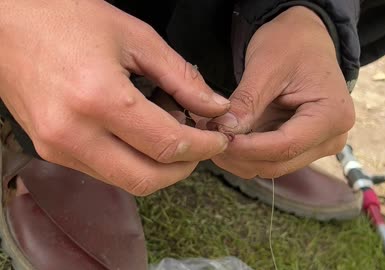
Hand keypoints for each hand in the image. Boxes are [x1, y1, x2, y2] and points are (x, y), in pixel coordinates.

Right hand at [0, 0, 229, 194]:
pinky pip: (105, 171)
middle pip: (147, 179)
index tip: (218, 139)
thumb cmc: (65, 18)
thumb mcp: (134, 37)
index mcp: (98, 98)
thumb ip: (181, 77)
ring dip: (159, 167)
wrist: (4, 24)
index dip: (203, 147)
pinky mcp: (50, 152)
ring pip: (126, 182)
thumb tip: (214, 107)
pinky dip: (133, 161)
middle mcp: (73, 133)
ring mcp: (57, 148)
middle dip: (184, 168)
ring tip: (169, 132)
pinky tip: (140, 134)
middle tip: (199, 144)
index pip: (167, 144)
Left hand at [207, 6, 354, 178]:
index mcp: (332, 115)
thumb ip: (247, 101)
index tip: (217, 138)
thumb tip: (224, 131)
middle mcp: (332, 137)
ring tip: (213, 132)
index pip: (286, 145)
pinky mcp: (303, 146)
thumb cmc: (291, 43)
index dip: (247, 148)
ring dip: (239, 156)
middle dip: (240, 155)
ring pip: (271, 165)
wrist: (305, 37)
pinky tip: (227, 134)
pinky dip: (246, 150)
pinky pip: (270, 158)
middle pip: (279, 162)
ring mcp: (318, 145)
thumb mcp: (266, 65)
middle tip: (207, 136)